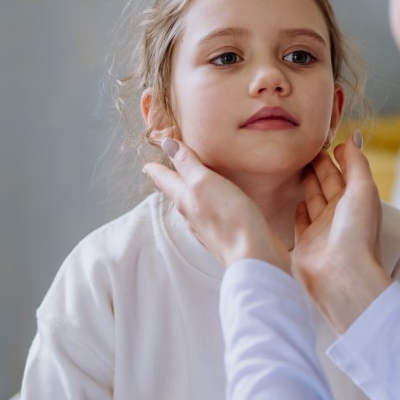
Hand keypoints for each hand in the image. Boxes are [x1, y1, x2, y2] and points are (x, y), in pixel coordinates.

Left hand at [144, 138, 291, 272]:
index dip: (155, 169)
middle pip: (177, 193)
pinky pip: (212, 212)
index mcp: (184, 199)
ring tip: (191, 183)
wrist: (253, 256)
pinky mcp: (226, 232)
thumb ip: (187, 164)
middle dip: (172, 180)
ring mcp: (209, 225)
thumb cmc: (228, 218)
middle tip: (167, 171)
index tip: (146, 164)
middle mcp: (192, 214)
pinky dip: (209, 202)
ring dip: (190, 191)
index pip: (165, 179)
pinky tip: (218, 202)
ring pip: (193, 204)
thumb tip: (168, 144)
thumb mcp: (205, 182)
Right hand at [293, 132, 392, 332]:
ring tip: (296, 166)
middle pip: (327, 183)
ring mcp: (322, 229)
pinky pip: (301, 222)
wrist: (343, 276)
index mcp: (356, 200)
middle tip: (304, 147)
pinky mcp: (305, 243)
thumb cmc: (357, 232)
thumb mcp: (362, 190)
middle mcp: (340, 214)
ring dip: (307, 183)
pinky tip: (296, 200)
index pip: (345, 171)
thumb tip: (354, 136)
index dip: (336, 155)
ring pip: (313, 199)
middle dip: (318, 165)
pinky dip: (299, 210)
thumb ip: (357, 162)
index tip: (324, 139)